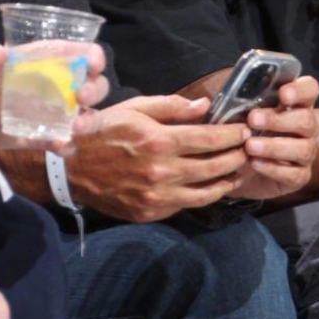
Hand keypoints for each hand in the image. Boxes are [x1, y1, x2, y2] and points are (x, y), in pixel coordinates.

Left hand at [0, 40, 108, 152]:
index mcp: (49, 62)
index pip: (82, 54)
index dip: (94, 57)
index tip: (93, 64)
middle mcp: (61, 87)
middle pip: (95, 86)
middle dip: (95, 90)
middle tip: (82, 96)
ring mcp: (57, 114)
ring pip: (90, 117)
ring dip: (90, 122)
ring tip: (76, 127)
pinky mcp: (47, 136)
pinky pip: (67, 143)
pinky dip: (67, 146)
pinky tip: (57, 146)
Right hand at [63, 95, 249, 222]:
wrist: (69, 169)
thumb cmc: (103, 132)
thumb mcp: (134, 109)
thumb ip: (171, 107)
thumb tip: (205, 106)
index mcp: (158, 141)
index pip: (210, 138)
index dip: (233, 135)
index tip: (245, 131)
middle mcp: (162, 171)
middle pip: (215, 166)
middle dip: (238, 156)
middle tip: (249, 149)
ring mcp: (157, 196)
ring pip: (207, 191)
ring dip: (228, 180)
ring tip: (239, 170)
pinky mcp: (152, 212)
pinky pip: (187, 204)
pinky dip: (205, 194)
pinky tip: (214, 185)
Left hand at [232, 76, 318, 200]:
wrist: (236, 172)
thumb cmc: (238, 137)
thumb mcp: (232, 118)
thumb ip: (231, 106)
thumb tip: (207, 102)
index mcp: (292, 106)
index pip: (309, 90)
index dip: (300, 90)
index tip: (283, 94)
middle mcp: (304, 128)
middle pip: (307, 120)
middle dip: (279, 119)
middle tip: (253, 120)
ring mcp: (305, 153)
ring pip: (304, 148)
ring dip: (275, 146)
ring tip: (250, 147)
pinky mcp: (300, 176)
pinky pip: (294, 174)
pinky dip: (273, 168)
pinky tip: (254, 164)